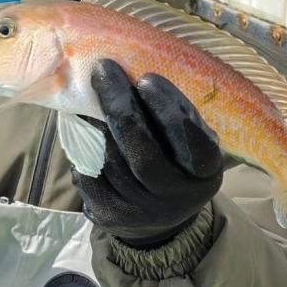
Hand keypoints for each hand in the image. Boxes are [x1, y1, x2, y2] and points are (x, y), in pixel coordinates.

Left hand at [71, 60, 223, 246]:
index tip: (147, 78)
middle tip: (105, 71)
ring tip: (88, 93)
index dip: (169, 112)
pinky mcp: (107, 216)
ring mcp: (140, 213)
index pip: (192, 145)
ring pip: (110, 162)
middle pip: (144, 156)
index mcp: (204, 174)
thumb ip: (176, 113)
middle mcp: (175, 199)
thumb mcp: (189, 140)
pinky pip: (88, 174)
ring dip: (94, 122)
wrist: (157, 215)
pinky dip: (82, 144)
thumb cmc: (174, 160)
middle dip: (120, 107)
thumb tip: (139, 73)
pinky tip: (82, 124)